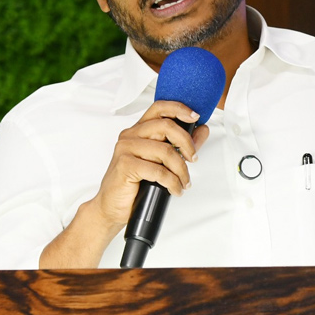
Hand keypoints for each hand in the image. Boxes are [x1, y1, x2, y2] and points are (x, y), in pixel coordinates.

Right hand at [90, 100, 208, 230]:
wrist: (112, 206)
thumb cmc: (135, 183)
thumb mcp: (163, 160)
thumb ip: (183, 144)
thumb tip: (202, 130)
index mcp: (138, 130)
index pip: (159, 108)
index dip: (179, 109)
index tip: (195, 117)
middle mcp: (130, 135)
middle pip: (166, 126)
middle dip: (187, 143)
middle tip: (193, 158)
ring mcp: (125, 149)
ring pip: (166, 151)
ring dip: (182, 170)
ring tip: (184, 182)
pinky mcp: (125, 165)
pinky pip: (159, 171)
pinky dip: (172, 182)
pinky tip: (175, 189)